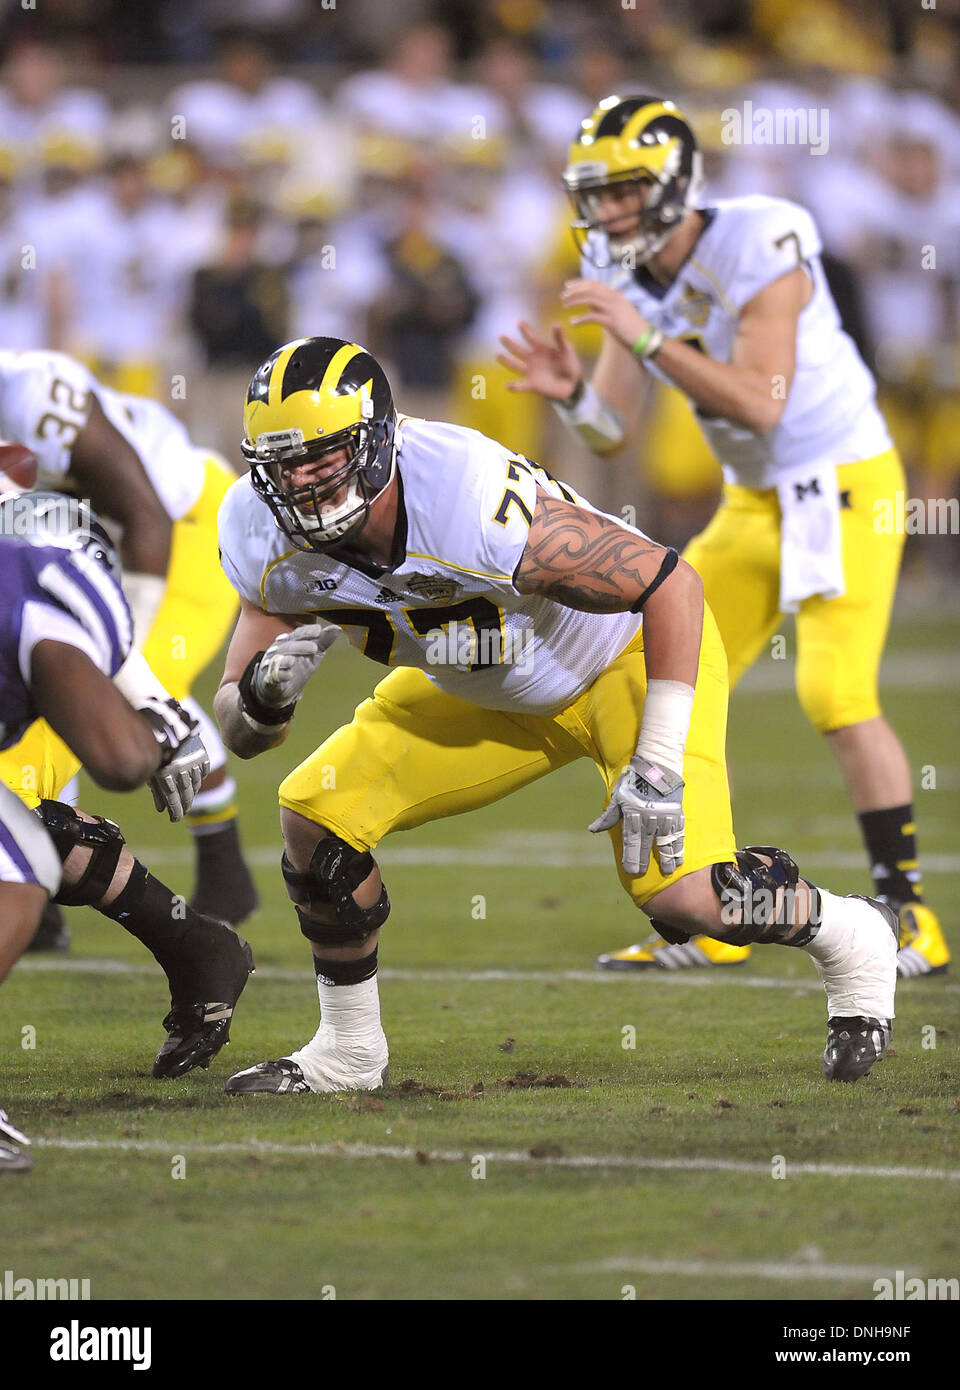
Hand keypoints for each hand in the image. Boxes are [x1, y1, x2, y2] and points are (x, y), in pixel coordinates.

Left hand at [149, 732, 209, 821]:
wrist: (166, 723)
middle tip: (182, 813)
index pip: (174, 800)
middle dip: (184, 806)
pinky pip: (203, 772)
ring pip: (196, 784)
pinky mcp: (201, 754)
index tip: (174, 819)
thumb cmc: (154, 748)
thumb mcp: (152, 769)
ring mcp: (193, 762)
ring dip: (192, 794)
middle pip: (186, 795)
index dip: (175, 812)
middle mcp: (182, 769)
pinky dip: (199, 779)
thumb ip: (157, 790)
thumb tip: (161, 809)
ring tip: (188, 800)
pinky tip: (195, 783)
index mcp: (166, 774)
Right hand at [253, 623, 338, 707]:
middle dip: (300, 646)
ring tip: (292, 661)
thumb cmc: (296, 667)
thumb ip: (322, 641)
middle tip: (314, 648)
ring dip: (284, 660)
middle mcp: (279, 651)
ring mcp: (272, 664)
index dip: (307, 632)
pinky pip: (273, 676)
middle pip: (288, 646)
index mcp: (289, 642)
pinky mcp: (270, 679)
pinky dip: (280, 675)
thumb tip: (336, 629)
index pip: (297, 634)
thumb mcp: (312, 654)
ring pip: (277, 660)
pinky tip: (288, 675)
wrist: (280, 688)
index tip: (318, 630)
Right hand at [496, 320, 582, 400]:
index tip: (519, 321)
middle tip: (501, 336)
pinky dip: (515, 387)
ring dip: (507, 361)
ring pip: (515, 366)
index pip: (530, 337)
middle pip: (518, 350)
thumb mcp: (566, 351)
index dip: (525, 329)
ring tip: (498, 355)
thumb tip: (556, 324)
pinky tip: (508, 386)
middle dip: (510, 344)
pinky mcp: (532, 385)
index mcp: (540, 349)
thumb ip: (560, 339)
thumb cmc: (569, 364)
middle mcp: (532, 359)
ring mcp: (531, 372)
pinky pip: (521, 386)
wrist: (571, 384)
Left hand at [561, 279, 649, 351]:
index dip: (579, 283)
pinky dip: (581, 319)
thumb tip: (590, 303)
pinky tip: (573, 322)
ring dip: (575, 301)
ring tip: (565, 306)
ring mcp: (613, 309)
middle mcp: (614, 298)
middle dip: (574, 291)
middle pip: (590, 288)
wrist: (645, 337)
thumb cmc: (631, 327)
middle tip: (563, 296)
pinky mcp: (612, 321)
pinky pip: (592, 317)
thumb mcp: (618, 311)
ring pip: (589, 299)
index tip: (567, 285)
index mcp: (615, 294)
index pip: (594, 283)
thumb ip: (604, 305)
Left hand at [588, 757, 684, 875]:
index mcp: (633, 816)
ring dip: (666, 859)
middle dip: (642, 861)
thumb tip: (593, 829)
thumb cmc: (634, 781)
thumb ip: (608, 817)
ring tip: (666, 871)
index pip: (631, 842)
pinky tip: (678, 859)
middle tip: (640, 873)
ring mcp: (664, 818)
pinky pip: (678, 836)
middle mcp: (649, 819)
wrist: (657, 767)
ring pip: (665, 844)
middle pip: (646, 846)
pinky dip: (678, 848)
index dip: (631, 858)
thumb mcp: (618, 797)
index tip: (630, 870)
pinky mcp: (677, 815)